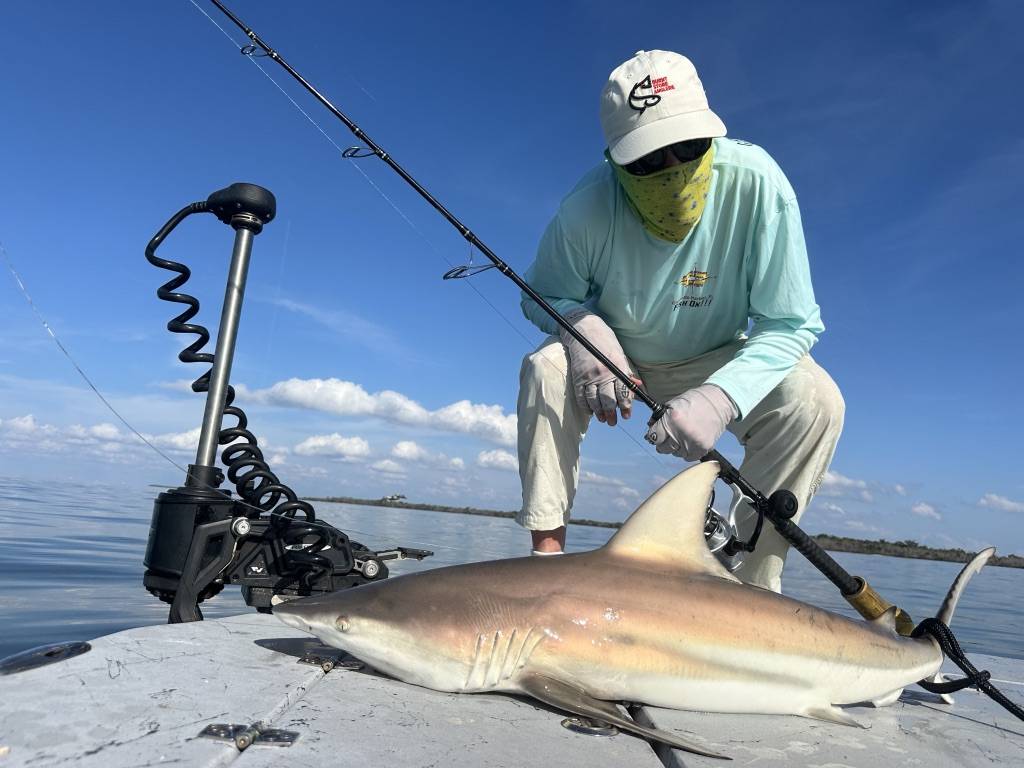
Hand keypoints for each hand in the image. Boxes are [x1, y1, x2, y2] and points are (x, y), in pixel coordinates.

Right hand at [560, 310, 639, 426]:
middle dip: (612, 413)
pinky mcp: (577, 377)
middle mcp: (603, 372)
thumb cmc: (605, 342)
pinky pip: (581, 396)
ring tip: (603, 419)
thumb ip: (627, 373)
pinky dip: (586, 406)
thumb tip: (638, 387)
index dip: (625, 406)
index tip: (626, 415)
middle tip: (613, 422)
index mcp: (617, 366)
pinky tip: (590, 411)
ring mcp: (589, 375)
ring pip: (594, 400)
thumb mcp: (620, 354)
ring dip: (599, 412)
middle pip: (608, 399)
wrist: (583, 330)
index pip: (623, 391)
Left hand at [645, 384, 736, 460]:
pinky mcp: (703, 447)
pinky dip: (687, 452)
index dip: (654, 435)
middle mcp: (681, 432)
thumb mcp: (673, 405)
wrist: (719, 401)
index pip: (654, 436)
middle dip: (663, 442)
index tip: (657, 434)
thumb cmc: (694, 401)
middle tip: (669, 436)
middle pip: (663, 448)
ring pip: (675, 453)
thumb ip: (660, 420)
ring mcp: (693, 441)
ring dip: (676, 447)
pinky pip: (688, 457)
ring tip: (682, 436)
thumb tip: (650, 433)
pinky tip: (689, 442)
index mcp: (672, 419)